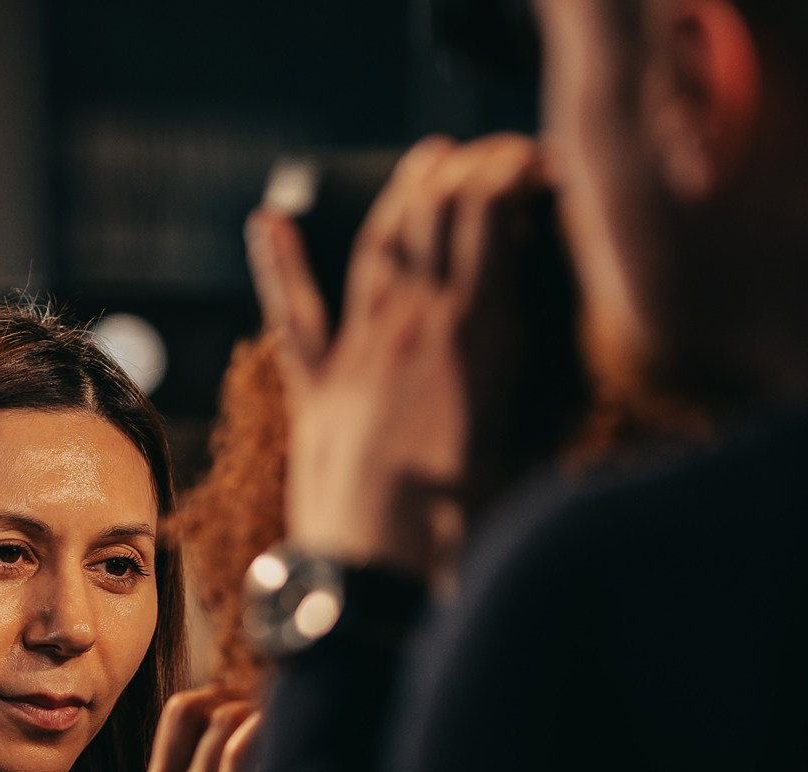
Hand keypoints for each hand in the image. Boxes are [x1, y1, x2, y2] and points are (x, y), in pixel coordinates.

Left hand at [249, 133, 545, 581]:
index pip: (490, 214)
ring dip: (405, 191)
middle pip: (436, 212)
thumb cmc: (457, 530)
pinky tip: (268, 220)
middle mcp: (412, 325)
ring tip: (428, 160)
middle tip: (493, 158)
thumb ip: (524, 370)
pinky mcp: (317, 387)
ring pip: (380, 242)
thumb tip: (529, 321)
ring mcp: (359, 350)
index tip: (539, 163)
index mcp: (475, 335)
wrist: (370, 577)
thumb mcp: (520, 441)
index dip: (512, 171)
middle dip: (468, 168)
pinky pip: (295, 311)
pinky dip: (280, 261)